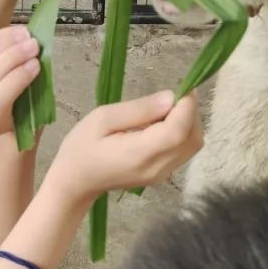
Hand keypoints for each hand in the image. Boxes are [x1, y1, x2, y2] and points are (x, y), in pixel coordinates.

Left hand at [0, 26, 39, 136]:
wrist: (11, 119)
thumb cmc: (28, 119)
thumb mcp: (37, 114)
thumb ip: (35, 95)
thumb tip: (38, 63)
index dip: (16, 80)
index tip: (36, 65)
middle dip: (11, 57)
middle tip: (34, 45)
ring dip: (5, 43)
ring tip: (27, 35)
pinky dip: (0, 37)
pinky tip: (18, 31)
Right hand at [46, 90, 202, 203]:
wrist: (75, 181)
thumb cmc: (81, 147)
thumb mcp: (102, 119)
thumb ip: (138, 109)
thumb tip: (170, 98)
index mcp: (139, 153)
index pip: (177, 130)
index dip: (187, 107)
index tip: (184, 87)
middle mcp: (157, 168)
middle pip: (192, 139)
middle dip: (190, 113)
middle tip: (171, 97)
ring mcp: (161, 175)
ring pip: (192, 145)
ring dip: (187, 123)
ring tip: (164, 110)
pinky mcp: (162, 175)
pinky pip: (183, 151)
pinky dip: (181, 133)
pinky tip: (160, 125)